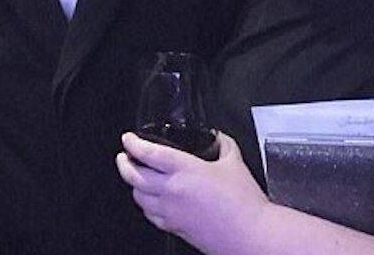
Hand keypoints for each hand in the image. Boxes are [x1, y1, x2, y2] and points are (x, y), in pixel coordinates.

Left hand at [117, 131, 265, 254]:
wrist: (250, 235)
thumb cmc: (244, 204)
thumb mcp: (234, 161)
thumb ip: (223, 144)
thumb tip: (218, 138)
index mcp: (184, 170)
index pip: (148, 153)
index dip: (133, 143)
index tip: (128, 138)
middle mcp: (172, 191)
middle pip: (133, 176)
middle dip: (123, 163)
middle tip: (124, 156)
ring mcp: (171, 212)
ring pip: (138, 197)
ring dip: (133, 184)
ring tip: (135, 176)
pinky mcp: (175, 228)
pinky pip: (151, 215)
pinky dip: (145, 205)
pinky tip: (151, 200)